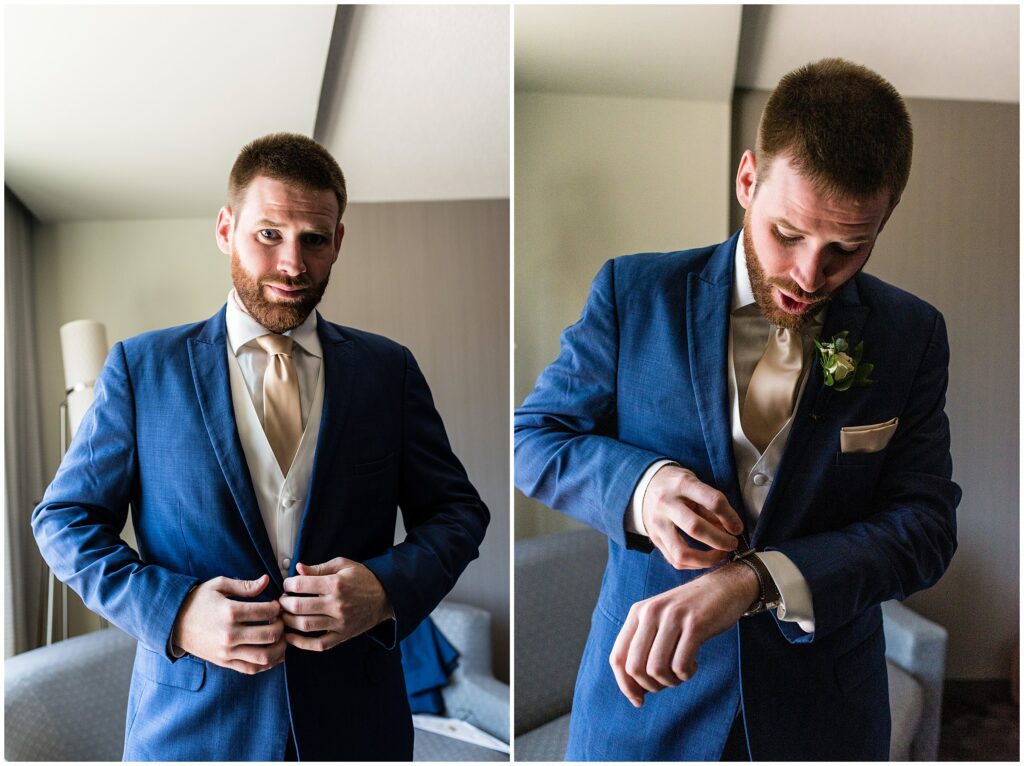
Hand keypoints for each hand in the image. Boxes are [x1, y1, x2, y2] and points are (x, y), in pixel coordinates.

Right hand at [171, 574, 285, 673]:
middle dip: (281, 626)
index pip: (266, 611)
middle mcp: (229, 634)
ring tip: (282, 638)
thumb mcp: (218, 585)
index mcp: (229, 612)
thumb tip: (266, 580)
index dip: (277, 607)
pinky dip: (267, 663)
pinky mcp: (224, 662)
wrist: (174, 622)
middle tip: (281, 620)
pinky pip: (251, 668)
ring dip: (280, 647)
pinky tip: (275, 654)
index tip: (276, 605)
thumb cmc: (198, 600)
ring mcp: (227, 651)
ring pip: (264, 656)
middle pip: (269, 634)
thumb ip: (245, 585)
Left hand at [280, 557, 391, 650]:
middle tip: (282, 600)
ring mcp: (339, 622)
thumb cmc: (363, 579)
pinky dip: (301, 643)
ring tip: (284, 615)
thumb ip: (319, 568)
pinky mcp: (342, 635)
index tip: (287, 585)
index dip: (288, 584)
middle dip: (284, 603)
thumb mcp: (343, 565)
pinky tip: (291, 637)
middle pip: (298, 606)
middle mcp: (336, 604)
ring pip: (305, 625)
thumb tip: (298, 568)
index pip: (301, 585)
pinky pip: (318, 644)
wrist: (385, 597)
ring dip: (288, 621)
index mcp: (335, 584)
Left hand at [609, 562, 758, 706]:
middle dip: (650, 686)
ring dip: (670, 681)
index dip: (625, 685)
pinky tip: (694, 665)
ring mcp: (673, 617)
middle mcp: (650, 612)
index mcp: (638, 612)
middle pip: (635, 667)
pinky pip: (681, 664)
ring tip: (682, 673)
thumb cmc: (691, 612)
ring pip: (656, 669)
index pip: (617, 657)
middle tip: (668, 682)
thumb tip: (635, 691)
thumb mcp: (660, 620)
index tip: (639, 700)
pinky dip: (686, 674)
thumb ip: (644, 647)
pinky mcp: (695, 624)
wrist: (726, 586)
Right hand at [642, 465, 743, 568]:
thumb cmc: (676, 485)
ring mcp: (657, 524)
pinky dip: (694, 564)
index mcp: (682, 484)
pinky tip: (705, 558)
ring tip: (720, 555)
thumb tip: (732, 528)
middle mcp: (666, 504)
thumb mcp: (695, 483)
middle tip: (732, 544)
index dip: (730, 518)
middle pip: (695, 528)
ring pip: (682, 552)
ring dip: (707, 559)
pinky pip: (675, 560)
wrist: (645, 486)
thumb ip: (712, 505)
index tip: (738, 527)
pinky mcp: (654, 539)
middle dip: (720, 541)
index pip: (712, 501)